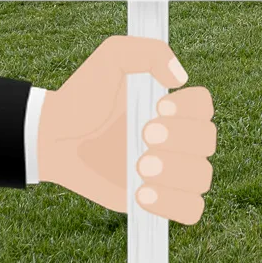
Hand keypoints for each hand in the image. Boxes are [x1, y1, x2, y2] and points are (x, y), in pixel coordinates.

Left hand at [35, 35, 214, 223]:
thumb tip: (180, 78)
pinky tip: (142, 194)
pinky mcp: (157, 201)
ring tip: (139, 167)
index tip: (157, 107)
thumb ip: (149, 51)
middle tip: (142, 136)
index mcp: (174, 108)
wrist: (53, 137)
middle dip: (179, 140)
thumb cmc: (83, 96)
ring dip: (175, 172)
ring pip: (202, 178)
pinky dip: (175, 205)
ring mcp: (170, 173)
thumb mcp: (112, 57)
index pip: (205, 107)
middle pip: (208, 142)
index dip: (189, 108)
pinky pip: (191, 211)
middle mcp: (179, 140)